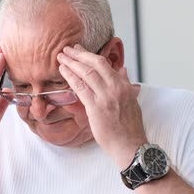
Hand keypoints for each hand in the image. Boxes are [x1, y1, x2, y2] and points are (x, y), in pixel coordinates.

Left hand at [57, 44, 146, 167]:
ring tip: (61, 57)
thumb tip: (123, 71)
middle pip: (95, 64)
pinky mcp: (96, 108)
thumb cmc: (129, 127)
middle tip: (66, 49)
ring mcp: (106, 97)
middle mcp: (116, 88)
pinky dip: (71, 77)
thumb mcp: (131, 101)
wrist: (130, 145)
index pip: (105, 64)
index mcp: (124, 86)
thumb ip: (125, 84)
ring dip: (72, 63)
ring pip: (87, 73)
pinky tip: (63, 71)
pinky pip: (81, 88)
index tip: (79, 49)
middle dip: (79, 54)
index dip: (89, 55)